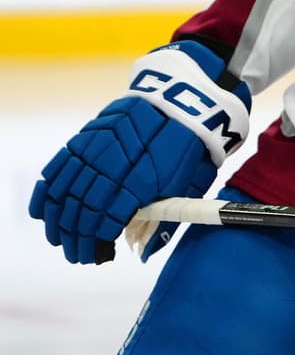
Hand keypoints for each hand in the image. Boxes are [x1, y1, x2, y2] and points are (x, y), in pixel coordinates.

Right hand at [28, 41, 250, 263]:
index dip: (98, 239)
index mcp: (144, 179)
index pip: (109, 218)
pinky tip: (44, 211)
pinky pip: (60, 166)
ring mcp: (97, 148)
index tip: (98, 254)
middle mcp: (116, 164)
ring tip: (58, 239)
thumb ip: (165, 219)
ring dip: (58, 219)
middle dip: (77, 236)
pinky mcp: (87, 135)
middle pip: (84, 208)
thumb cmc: (190, 147)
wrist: (184, 100)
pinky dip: (47, 190)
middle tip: (78, 254)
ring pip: (66, 190)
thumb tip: (144, 253)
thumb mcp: (189, 185)